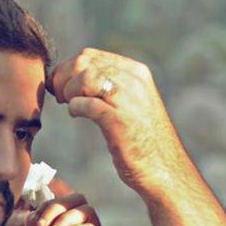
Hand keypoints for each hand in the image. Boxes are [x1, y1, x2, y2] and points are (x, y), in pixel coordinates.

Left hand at [49, 49, 189, 194]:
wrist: (165, 170)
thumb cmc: (142, 140)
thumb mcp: (131, 103)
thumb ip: (111, 86)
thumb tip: (74, 77)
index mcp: (135, 72)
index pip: (89, 55)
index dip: (67, 69)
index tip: (60, 87)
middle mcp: (133, 80)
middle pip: (83, 62)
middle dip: (63, 78)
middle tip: (60, 97)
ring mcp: (128, 99)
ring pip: (85, 77)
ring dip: (68, 92)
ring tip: (70, 106)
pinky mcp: (121, 121)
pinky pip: (88, 104)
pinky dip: (75, 107)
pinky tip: (76, 115)